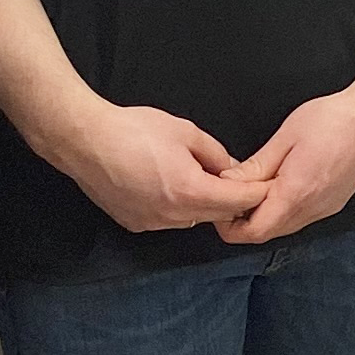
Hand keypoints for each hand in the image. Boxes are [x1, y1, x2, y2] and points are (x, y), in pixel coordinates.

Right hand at [56, 101, 265, 234]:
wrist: (85, 141)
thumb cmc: (134, 131)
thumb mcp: (186, 132)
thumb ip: (216, 154)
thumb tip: (231, 168)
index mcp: (190, 191)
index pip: (237, 202)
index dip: (256, 194)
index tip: (268, 186)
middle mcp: (172, 216)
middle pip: (216, 215)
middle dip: (231, 200)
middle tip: (240, 182)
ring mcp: (151, 224)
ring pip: (192, 219)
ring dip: (203, 204)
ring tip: (201, 179)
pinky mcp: (134, 224)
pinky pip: (167, 220)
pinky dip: (177, 208)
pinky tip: (169, 186)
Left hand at [218, 85, 354, 246]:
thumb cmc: (333, 120)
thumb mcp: (285, 138)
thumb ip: (255, 167)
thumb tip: (228, 183)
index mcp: (296, 193)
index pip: (254, 232)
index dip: (230, 226)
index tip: (220, 206)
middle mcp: (313, 209)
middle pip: (269, 233)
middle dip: (245, 220)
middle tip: (233, 193)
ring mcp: (326, 209)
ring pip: (285, 226)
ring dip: (266, 214)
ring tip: (256, 185)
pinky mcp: (334, 203)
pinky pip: (301, 217)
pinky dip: (284, 208)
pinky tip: (281, 184)